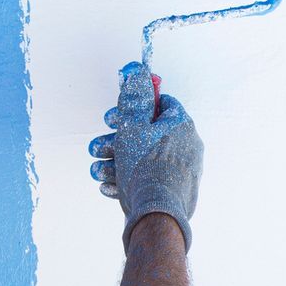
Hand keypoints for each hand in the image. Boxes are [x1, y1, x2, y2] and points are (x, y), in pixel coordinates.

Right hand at [89, 63, 204, 250]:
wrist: (157, 215)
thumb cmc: (145, 167)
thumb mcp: (132, 126)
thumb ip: (134, 98)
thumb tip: (137, 70)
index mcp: (181, 125)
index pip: (161, 103)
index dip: (135, 106)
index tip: (115, 116)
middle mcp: (187, 146)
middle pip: (147, 134)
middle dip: (117, 140)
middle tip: (99, 146)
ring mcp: (184, 171)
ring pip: (145, 159)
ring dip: (116, 162)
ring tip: (98, 170)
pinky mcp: (178, 193)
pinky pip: (151, 180)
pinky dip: (128, 181)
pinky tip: (109, 187)